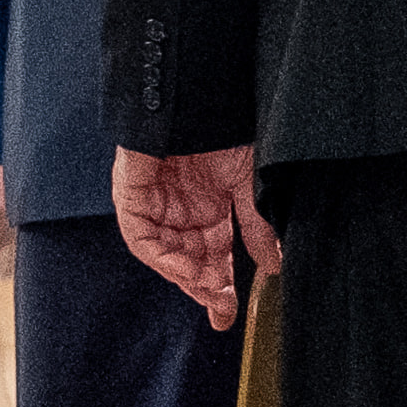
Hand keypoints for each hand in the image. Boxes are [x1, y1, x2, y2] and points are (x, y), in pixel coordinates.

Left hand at [112, 142, 277, 330]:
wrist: (196, 91)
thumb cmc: (223, 128)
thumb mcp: (246, 181)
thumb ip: (255, 225)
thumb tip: (274, 265)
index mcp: (207, 209)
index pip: (211, 257)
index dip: (219, 287)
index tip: (228, 315)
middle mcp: (179, 211)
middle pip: (188, 261)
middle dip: (203, 288)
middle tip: (221, 308)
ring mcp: (154, 203)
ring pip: (164, 253)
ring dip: (184, 275)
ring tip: (208, 290)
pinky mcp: (131, 192)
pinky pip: (140, 235)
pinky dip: (161, 255)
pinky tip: (183, 268)